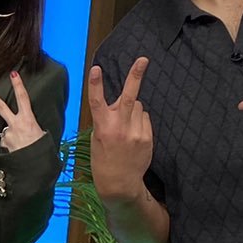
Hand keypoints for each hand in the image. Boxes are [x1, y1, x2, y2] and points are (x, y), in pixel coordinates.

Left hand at [0, 71, 45, 150]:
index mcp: (28, 120)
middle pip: (1, 107)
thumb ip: (31, 127)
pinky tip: (17, 150)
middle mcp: (16, 125)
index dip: (18, 85)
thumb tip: (24, 128)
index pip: (23, 98)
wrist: (34, 167)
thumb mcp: (41, 134)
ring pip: (7, 130)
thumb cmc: (41, 151)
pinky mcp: (3, 143)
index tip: (13, 74)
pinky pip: (6, 141)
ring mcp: (7, 134)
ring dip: (12, 136)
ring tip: (22, 146)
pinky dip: (11, 144)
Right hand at [86, 59, 153, 199]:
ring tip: (126, 128)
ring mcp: (136, 132)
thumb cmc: (103, 160)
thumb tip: (120, 104)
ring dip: (133, 110)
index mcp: (103, 127)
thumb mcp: (97, 139)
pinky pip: (145, 118)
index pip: (97, 102)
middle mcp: (120, 128)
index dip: (95, 85)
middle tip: (143, 59)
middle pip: (129, 97)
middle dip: (136, 76)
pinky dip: (140, 121)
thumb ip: (107, 119)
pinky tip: (134, 136)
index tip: (95, 69)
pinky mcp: (147, 137)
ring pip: (138, 107)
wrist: (119, 183)